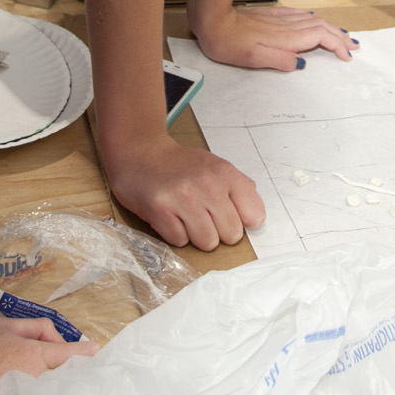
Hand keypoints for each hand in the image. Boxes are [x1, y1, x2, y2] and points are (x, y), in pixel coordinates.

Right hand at [100, 130, 266, 249]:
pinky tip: (169, 217)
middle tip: (202, 216)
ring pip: (207, 242)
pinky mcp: (160, 210)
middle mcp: (207, 185)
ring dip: (196, 235)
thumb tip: (255, 215)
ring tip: (185, 217)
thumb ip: (239, 187)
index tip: (228, 215)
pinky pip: (180, 242)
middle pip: (231, 235)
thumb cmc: (179, 164)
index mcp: (225, 173)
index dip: (241, 220)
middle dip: (218, 231)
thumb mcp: (215, 166)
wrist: (140, 152)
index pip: (254, 215)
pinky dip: (175, 234)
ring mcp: (183, 198)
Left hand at [190, 3, 357, 71]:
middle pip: (322, 27)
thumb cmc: (229, 43)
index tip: (346, 55)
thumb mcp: (253, 59)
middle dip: (340, 36)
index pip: (320, 37)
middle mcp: (286, 26)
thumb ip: (279, 60)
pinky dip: (314, 19)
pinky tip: (315, 20)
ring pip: (313, 20)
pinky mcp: (272, 16)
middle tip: (353, 45)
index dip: (337, 45)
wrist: (213, 22)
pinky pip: (300, 15)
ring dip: (331, 27)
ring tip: (342, 35)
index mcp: (285, 38)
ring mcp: (280, 19)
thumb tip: (300, 62)